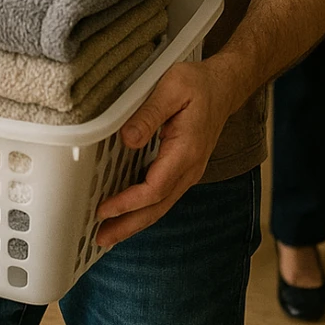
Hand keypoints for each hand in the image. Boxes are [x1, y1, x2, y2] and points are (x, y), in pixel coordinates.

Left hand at [93, 61, 232, 248]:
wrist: (223, 87)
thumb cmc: (197, 84)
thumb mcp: (171, 88)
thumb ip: (148, 114)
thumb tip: (127, 139)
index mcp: (185, 151)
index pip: (154, 188)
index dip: (128, 203)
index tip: (104, 210)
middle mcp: (189, 168)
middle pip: (157, 207)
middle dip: (128, 225)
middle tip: (100, 239)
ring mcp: (188, 171)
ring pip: (160, 206)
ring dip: (134, 222)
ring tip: (108, 236)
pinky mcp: (183, 169)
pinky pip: (162, 196)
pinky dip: (143, 209)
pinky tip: (127, 214)